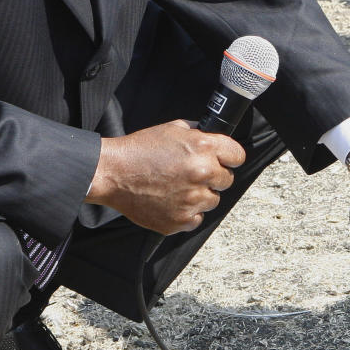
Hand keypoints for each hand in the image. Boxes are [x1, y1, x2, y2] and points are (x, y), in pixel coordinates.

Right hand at [85, 120, 245, 235]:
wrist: (112, 173)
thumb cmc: (138, 150)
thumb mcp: (171, 129)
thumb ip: (197, 134)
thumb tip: (213, 140)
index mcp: (202, 148)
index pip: (237, 156)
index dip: (228, 157)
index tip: (223, 160)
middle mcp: (201, 174)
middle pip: (227, 180)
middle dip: (213, 176)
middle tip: (191, 174)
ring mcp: (192, 200)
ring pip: (212, 200)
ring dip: (200, 195)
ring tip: (176, 187)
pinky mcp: (180, 220)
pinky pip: (197, 218)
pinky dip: (187, 212)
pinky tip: (170, 200)